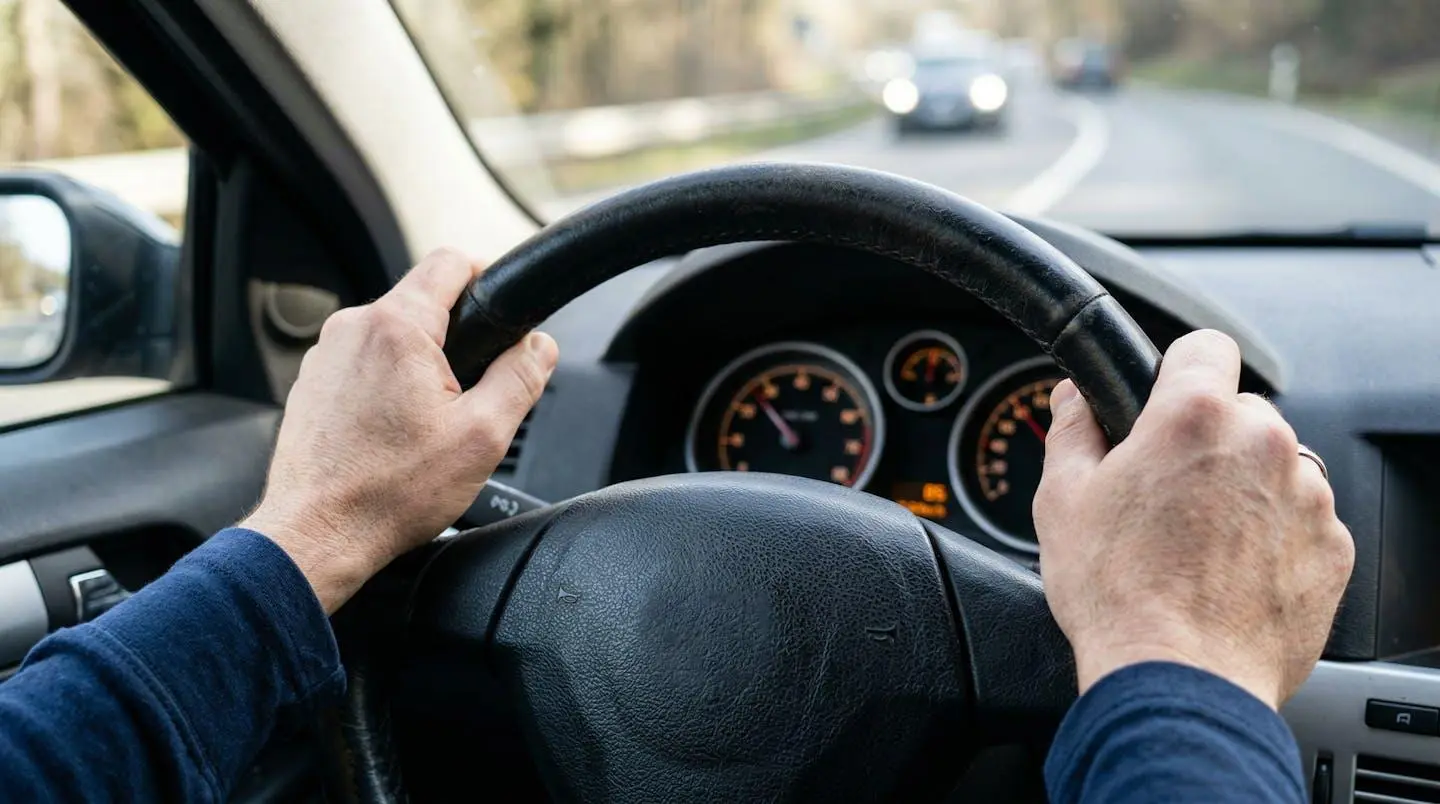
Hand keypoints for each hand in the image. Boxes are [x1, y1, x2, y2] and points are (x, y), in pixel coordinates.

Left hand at [241, 249, 557, 612]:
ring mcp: (326, 356)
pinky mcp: (312, 384)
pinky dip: (387, 385)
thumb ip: (520, 378)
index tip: (498, 309)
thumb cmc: (388, 492)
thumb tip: (540, 347)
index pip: (450, 262)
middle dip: (455, 336)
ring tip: (429, 422)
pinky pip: (364, 363)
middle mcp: (353, 329)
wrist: (318, 534)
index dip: (485, 276)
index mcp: (397, 327)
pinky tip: (395, 433)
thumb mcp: (483, 435)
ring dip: (419, 363)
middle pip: (421, 301)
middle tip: (471, 390)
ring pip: (392, 335)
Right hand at [1034, 330, 1352, 708]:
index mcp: (1195, 418)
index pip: (1205, 346)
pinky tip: (1226, 572)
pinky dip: (1270, 536)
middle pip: (1240, 412)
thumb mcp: (1063, 499)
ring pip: (1274, 466)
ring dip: (1242, 487)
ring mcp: (1308, 497)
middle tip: (1163, 492)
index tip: (1162, 398)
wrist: (1179, 679)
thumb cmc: (1118, 594)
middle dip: (1206, 441)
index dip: (1177, 371)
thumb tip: (1075, 397)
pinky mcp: (1332, 548)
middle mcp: (1264, 444)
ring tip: (1194, 542)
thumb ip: (1073, 429)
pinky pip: (1300, 519)